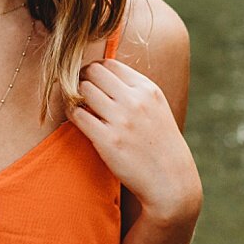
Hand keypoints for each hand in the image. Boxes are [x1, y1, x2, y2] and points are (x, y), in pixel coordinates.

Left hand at [67, 58, 201, 225]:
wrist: (170, 180)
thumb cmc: (160, 142)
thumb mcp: (156, 107)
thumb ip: (134, 88)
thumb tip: (102, 72)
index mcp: (147, 89)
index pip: (109, 64)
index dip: (95, 70)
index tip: (91, 81)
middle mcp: (134, 100)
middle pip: (93, 71)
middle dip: (82, 79)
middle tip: (79, 92)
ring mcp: (121, 120)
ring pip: (82, 90)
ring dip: (75, 96)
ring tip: (79, 106)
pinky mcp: (107, 141)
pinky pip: (77, 115)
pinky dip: (72, 114)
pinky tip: (77, 120)